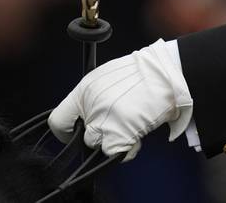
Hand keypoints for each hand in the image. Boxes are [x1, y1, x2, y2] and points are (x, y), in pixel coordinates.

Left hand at [49, 39, 192, 157]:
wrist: (167, 71)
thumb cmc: (143, 72)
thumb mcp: (108, 76)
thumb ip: (93, 96)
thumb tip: (87, 115)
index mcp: (85, 89)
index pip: (58, 121)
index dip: (66, 132)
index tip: (75, 134)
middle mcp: (91, 105)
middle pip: (83, 137)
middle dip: (98, 134)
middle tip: (116, 124)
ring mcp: (104, 120)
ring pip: (98, 145)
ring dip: (112, 140)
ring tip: (129, 127)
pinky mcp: (119, 133)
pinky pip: (115, 154)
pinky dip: (127, 150)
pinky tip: (136, 136)